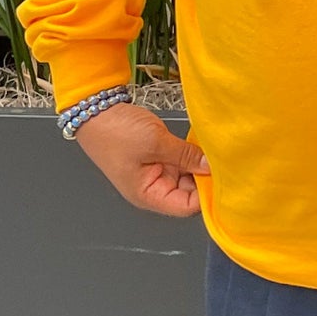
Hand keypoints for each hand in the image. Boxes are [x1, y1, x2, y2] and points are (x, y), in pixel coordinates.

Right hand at [75, 101, 209, 215]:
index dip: (206, 195)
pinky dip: (190, 153)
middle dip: (204, 177)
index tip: (223, 177)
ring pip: (187, 175)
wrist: (94, 109)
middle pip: (189, 192)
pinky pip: (180, 160)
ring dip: (198, 164)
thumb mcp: (155, 142)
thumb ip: (186, 155)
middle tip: (220, 160)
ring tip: (211, 150)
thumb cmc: (114, 131)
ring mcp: (155, 172)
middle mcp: (153, 188)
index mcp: (148, 195)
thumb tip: (211, 166)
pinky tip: (201, 144)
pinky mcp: (157, 156)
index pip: (186, 207)